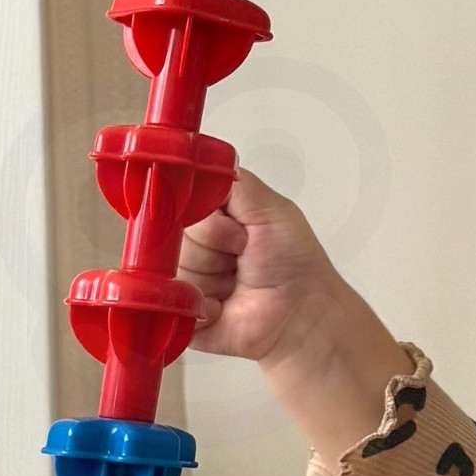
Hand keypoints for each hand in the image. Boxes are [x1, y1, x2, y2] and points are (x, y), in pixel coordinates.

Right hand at [180, 168, 409, 459]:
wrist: (304, 314)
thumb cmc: (294, 261)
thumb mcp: (270, 207)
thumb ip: (232, 181)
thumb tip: (196, 161)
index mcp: (211, 220)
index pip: (179, 205)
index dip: (207, 219)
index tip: (236, 230)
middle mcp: (195, 248)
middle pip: (173, 238)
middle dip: (214, 248)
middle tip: (243, 257)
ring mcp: (186, 282)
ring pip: (173, 271)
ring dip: (213, 279)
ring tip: (238, 283)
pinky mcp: (183, 315)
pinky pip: (172, 306)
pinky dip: (202, 307)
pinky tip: (225, 307)